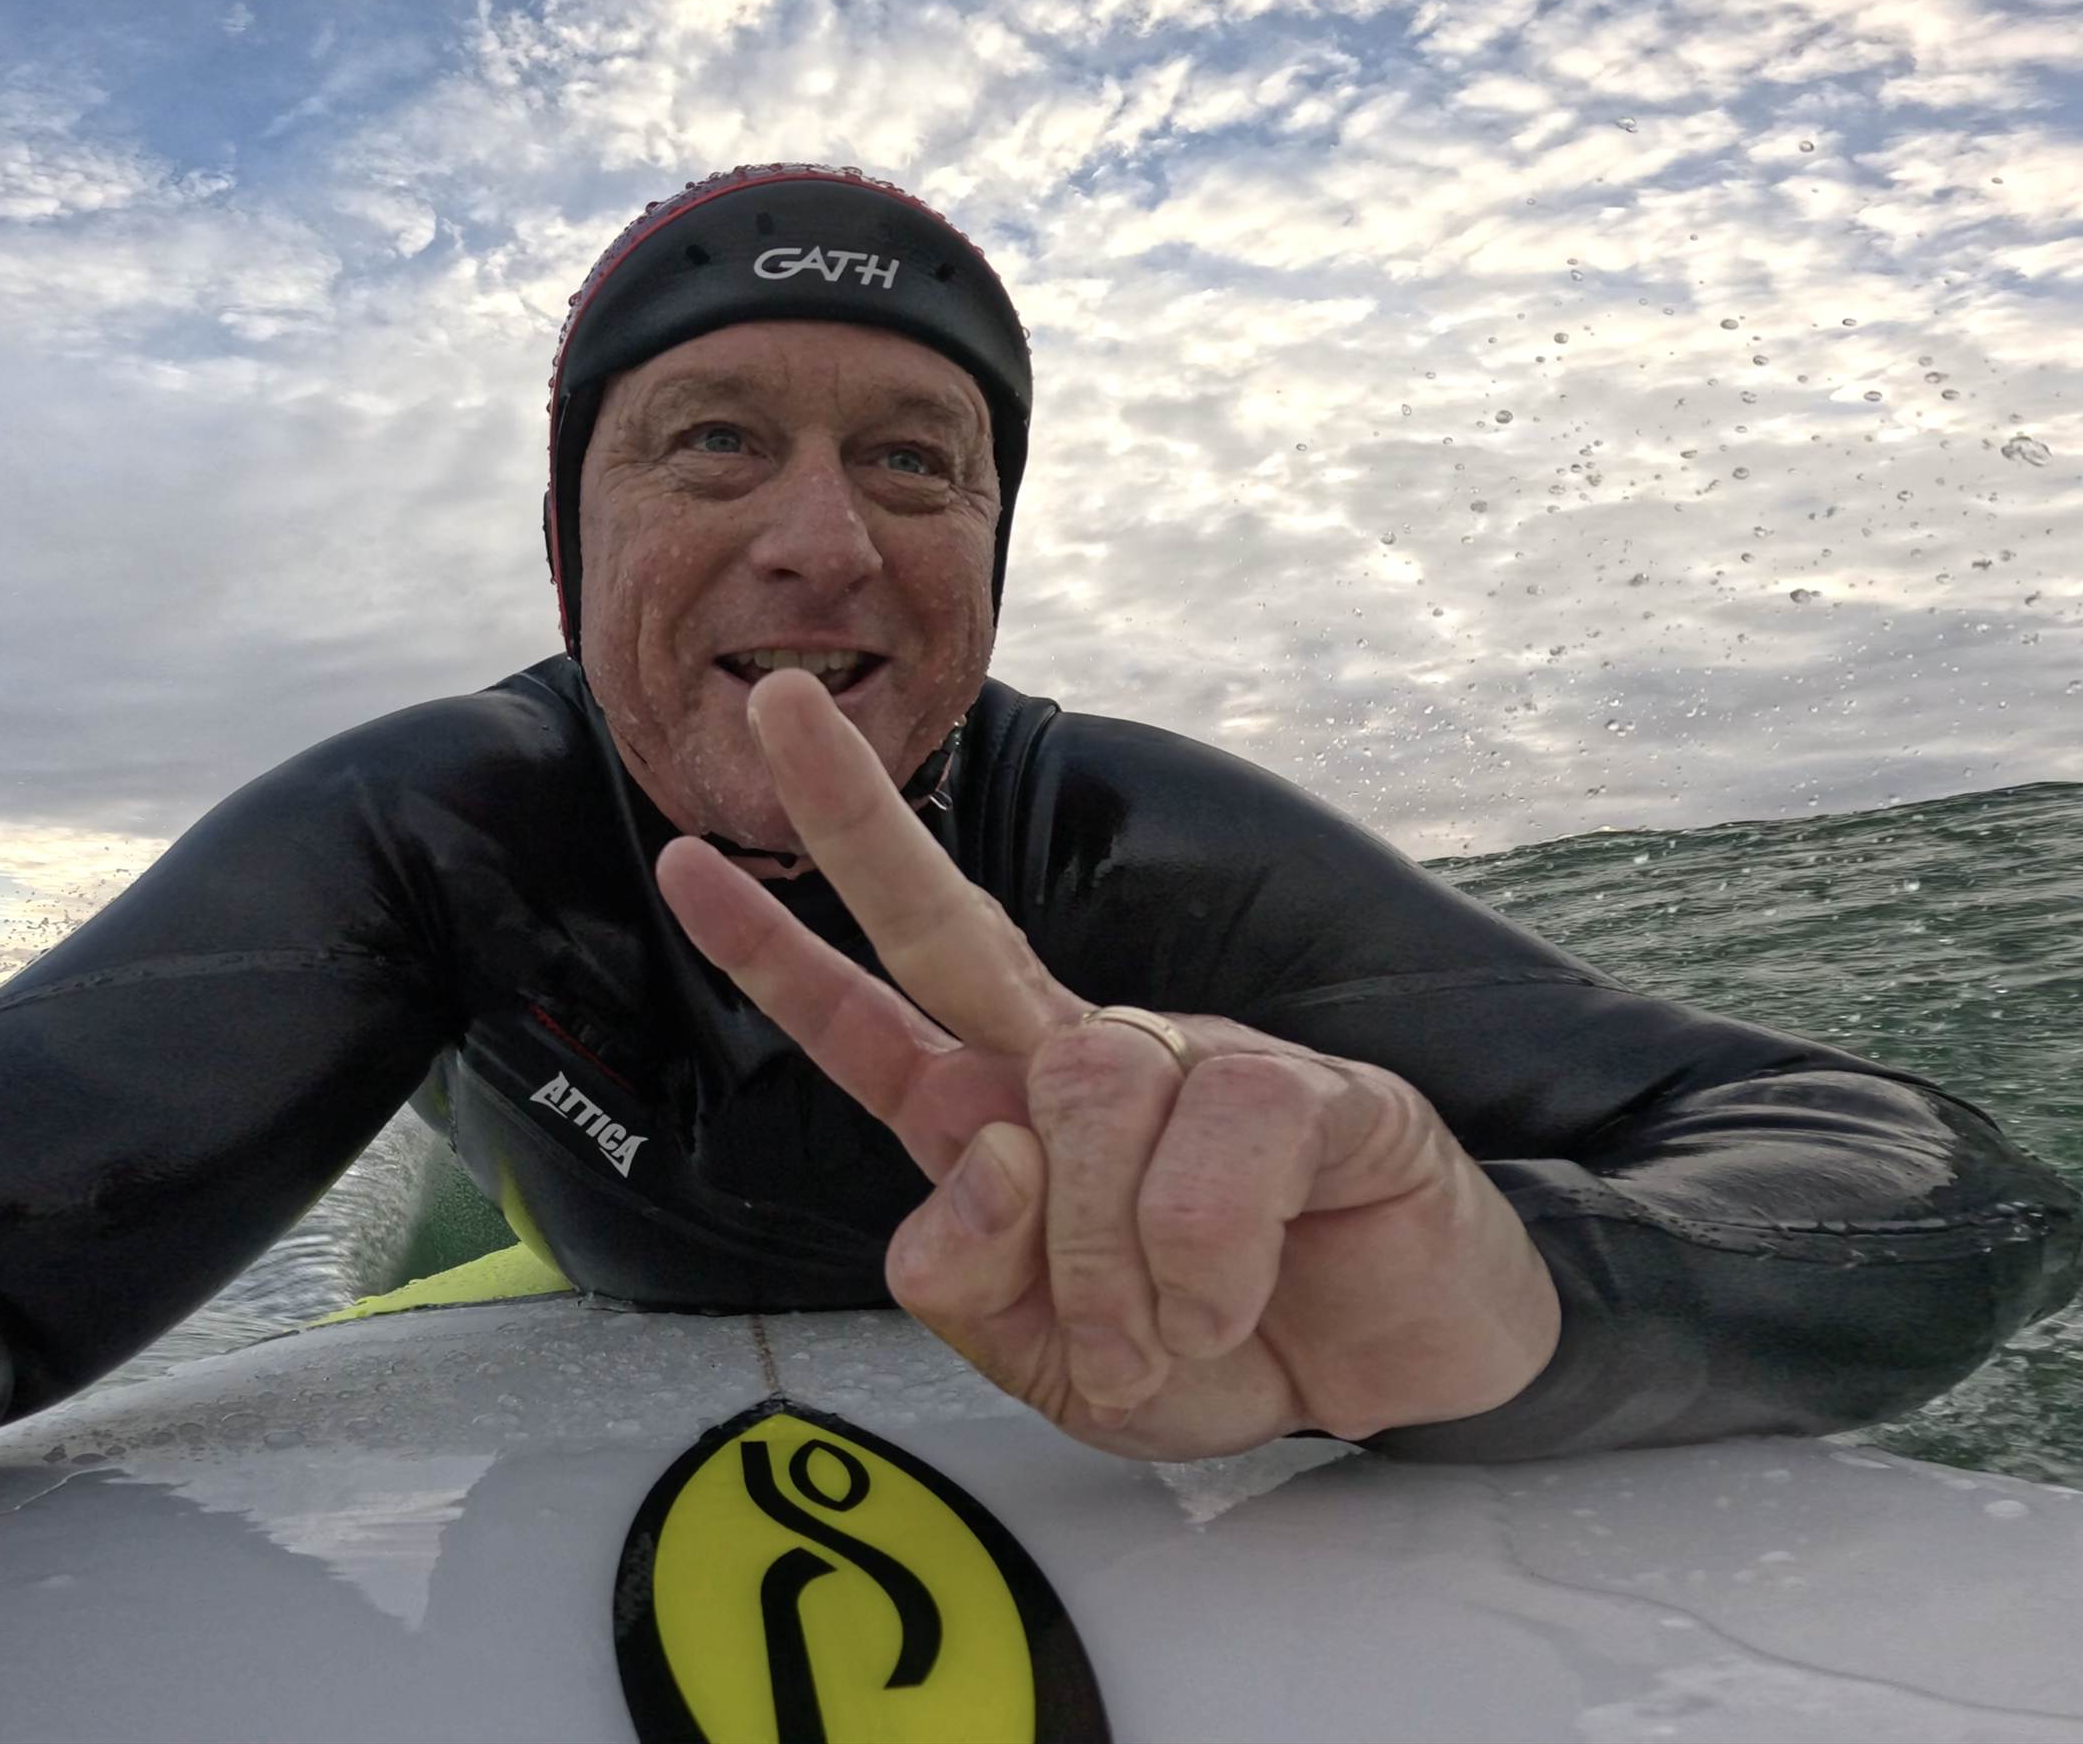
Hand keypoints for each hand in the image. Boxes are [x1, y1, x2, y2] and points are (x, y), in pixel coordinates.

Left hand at [654, 670, 1560, 1459]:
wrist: (1399, 1377)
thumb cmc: (1222, 1346)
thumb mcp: (1060, 1365)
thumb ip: (978, 1287)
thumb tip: (982, 1163)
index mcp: (1004, 1120)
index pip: (874, 1025)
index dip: (777, 956)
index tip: (683, 863)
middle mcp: (1082, 1061)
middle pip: (950, 923)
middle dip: (852, 818)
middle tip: (777, 706)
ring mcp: (1194, 1057)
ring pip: (1080, 1104)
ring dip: (1110, 1267)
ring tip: (1168, 1335)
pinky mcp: (1306, 1085)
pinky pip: (1213, 1144)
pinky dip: (1206, 1263)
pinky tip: (1235, 1297)